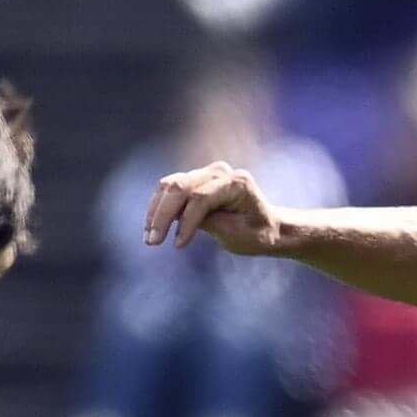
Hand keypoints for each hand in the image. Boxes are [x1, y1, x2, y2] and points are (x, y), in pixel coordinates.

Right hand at [144, 164, 286, 255]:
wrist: (268, 228)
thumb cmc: (257, 234)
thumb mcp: (236, 234)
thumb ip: (209, 222)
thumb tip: (177, 218)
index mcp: (237, 183)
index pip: (201, 198)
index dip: (186, 221)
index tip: (178, 245)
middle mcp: (220, 172)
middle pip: (180, 187)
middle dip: (162, 215)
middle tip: (152, 241)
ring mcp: (206, 173)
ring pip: (170, 187)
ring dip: (156, 212)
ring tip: (149, 238)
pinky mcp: (195, 180)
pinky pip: (170, 190)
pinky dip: (159, 208)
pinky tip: (152, 228)